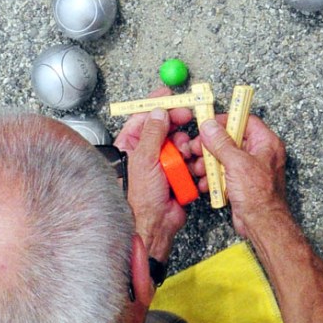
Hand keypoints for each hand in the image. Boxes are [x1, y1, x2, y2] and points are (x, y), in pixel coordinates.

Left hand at [114, 87, 194, 261]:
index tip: (170, 96)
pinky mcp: (177, 176)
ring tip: (184, 153)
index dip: (157, 106)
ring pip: (179, 145)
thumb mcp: (144, 160)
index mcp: (130, 147)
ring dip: (184, 147)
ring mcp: (162, 165)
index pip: (143, 118)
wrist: (155, 227)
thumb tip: (158, 113)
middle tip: (187, 117)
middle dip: (176, 125)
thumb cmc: (140, 200)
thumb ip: (153, 134)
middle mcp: (146, 154)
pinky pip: (189, 162)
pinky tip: (191, 167)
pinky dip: (192, 162)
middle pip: (165, 129)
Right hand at [190, 115, 287, 238]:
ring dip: (209, 163)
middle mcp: (260, 154)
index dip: (226, 121)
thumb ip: (221, 143)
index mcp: (266, 143)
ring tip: (198, 168)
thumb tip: (210, 126)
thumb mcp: (237, 163)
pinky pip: (224, 174)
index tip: (209, 124)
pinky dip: (213, 177)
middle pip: (232, 140)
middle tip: (197, 148)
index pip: (245, 122)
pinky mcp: (242, 183)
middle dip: (212, 146)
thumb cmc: (259, 195)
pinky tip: (204, 182)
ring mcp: (250, 169)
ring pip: (225, 158)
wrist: (262, 223)